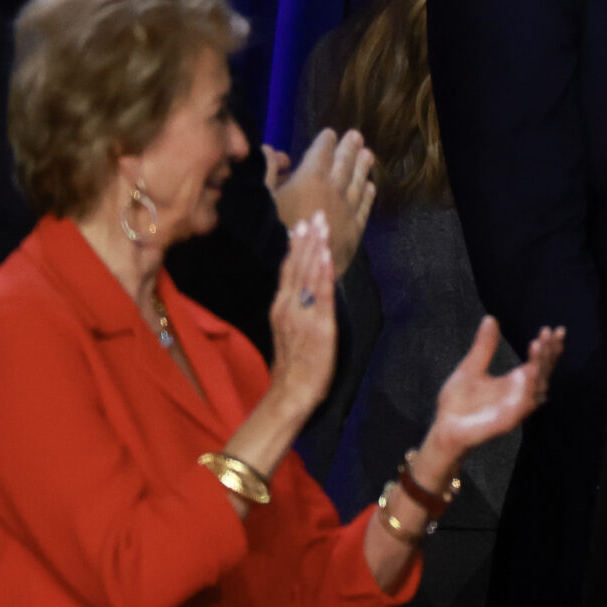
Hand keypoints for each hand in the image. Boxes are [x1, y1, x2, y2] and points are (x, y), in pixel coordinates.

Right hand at [266, 129, 376, 273]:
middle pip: (344, 164)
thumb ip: (266, 170)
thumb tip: (273, 151)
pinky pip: (364, 209)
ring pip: (358, 183)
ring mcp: (347, 212)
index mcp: (310, 178)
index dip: (326, 142)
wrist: (289, 272)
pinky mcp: (354, 233)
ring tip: (368, 155)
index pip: (322, 153)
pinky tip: (370, 188)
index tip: (331, 133)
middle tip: (356, 135)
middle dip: (349, 148)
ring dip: (363, 167)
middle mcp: (333, 190)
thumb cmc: (266, 231)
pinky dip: (367, 196)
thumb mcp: (258, 196)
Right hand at [266, 214, 339, 414]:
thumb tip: (304, 288)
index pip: (287, 270)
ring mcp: (302, 314)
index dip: (294, 247)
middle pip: (296, 266)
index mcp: (280, 307)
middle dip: (307, 239)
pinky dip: (323, 272)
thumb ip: (294, 308)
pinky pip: (321, 293)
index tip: (300, 225)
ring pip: (308, 274)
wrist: (292, 391)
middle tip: (315, 215)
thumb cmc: (294, 364)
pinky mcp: (319, 324)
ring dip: (316, 248)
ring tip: (322, 225)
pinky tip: (326, 254)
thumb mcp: (288, 330)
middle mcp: (288, 306)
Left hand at [418, 317, 564, 475]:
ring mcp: (516, 407)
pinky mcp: (508, 420)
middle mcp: (521, 393)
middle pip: (543, 371)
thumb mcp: (471, 367)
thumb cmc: (458, 402)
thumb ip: (484, 347)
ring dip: (540, 366)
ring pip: (537, 386)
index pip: (539, 362)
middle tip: (549, 333)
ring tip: (537, 344)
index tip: (551, 329)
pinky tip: (526, 371)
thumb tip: (490, 319)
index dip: (548, 347)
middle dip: (549, 352)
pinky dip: (527, 388)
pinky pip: (522, 404)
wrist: (444, 427)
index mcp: (515, 380)